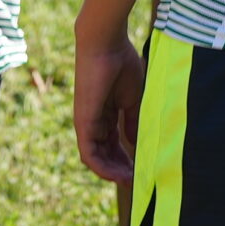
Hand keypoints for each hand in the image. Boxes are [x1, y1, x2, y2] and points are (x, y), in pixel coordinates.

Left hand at [70, 29, 147, 183]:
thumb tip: (135, 143)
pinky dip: (102, 168)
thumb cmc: (121, 63)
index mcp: (105, 113)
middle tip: (139, 180)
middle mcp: (93, 121)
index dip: (127, 157)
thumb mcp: (133, 98)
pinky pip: (89, 154)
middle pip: (105, 153)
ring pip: (96, 158)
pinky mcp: (83, 123)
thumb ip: (132, 121)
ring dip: (113, 173)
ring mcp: (86, 123)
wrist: (106, 44)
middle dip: (121, 169)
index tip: (142, 166)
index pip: (113, 143)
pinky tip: (119, 175)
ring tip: (131, 181)